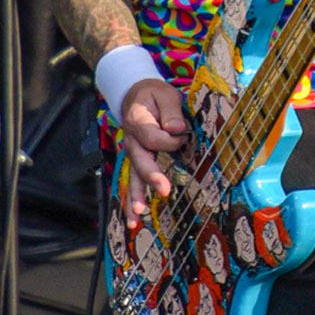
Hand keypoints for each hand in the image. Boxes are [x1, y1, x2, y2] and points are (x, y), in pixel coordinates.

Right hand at [119, 78, 187, 221]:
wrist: (135, 95)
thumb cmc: (154, 96)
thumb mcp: (165, 94)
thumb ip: (171, 111)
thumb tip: (177, 129)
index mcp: (138, 120)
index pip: (153, 137)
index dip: (169, 140)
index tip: (183, 136)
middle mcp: (131, 139)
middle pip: (140, 160)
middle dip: (152, 176)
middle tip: (164, 190)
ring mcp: (131, 152)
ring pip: (132, 175)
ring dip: (136, 195)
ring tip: (138, 214)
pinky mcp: (135, 161)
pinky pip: (132, 182)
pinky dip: (132, 201)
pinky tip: (132, 220)